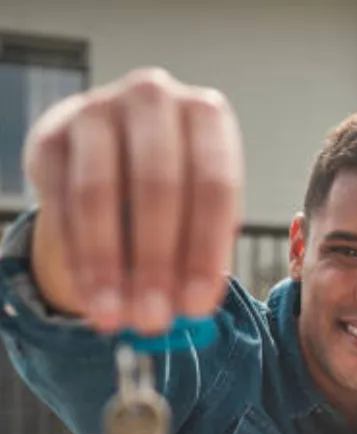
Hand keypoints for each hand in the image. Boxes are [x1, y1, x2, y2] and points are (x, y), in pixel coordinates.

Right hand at [24, 67, 242, 334]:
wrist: (116, 153)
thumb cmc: (179, 191)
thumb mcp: (203, 213)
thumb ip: (203, 255)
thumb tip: (191, 313)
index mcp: (207, 116)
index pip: (214, 187)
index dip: (205, 251)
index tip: (197, 306)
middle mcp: (153, 99)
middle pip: (158, 187)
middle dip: (155, 263)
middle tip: (153, 319)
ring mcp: (96, 110)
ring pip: (99, 193)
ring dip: (107, 265)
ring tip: (116, 317)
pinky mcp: (51, 134)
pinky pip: (60, 200)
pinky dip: (76, 255)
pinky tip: (89, 295)